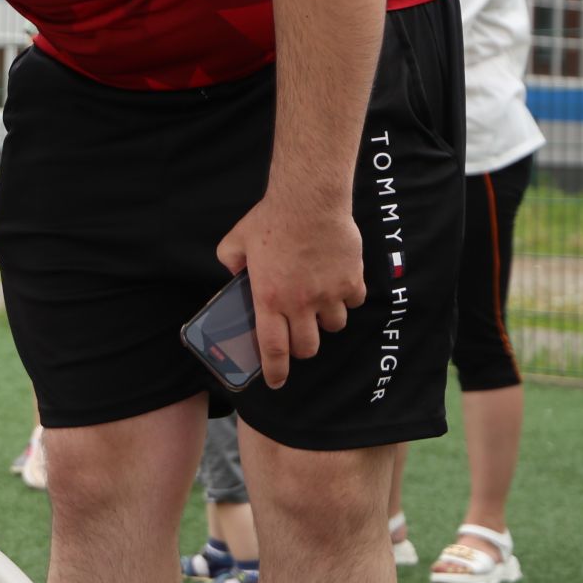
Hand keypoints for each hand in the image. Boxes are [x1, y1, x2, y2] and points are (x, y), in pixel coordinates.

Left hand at [216, 190, 363, 389]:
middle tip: (299, 336)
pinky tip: (337, 282)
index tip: (276, 382)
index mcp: (269, 299)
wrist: (309, 200)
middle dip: (302, 348)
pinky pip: (352, 302)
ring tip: (318, 303)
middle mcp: (300, 303)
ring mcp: (328, 294)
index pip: (273, 349)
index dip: (276, 372)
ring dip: (325, 321)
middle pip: (307, 347)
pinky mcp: (351, 281)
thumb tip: (233, 272)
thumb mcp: (235, 241)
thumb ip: (229, 261)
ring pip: (333, 327)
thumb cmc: (270, 219)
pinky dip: (347, 297)